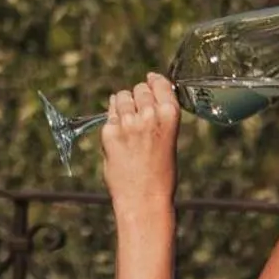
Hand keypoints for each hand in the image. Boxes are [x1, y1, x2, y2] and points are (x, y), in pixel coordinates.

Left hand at [101, 72, 179, 217]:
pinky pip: (109, 114)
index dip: (154, 81)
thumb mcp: (170, 140)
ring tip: (127, 121)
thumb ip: (158, 117)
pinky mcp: (109, 133)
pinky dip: (112, 119)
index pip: (160, 84)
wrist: (144, 199)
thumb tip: (142, 98)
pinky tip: (118, 132)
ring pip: (121, 97)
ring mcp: (127, 123)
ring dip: (123, 104)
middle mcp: (149, 115)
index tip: (150, 79)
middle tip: (138, 110)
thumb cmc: (160, 174)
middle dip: (138, 96)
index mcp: (170, 115)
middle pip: (139, 89)